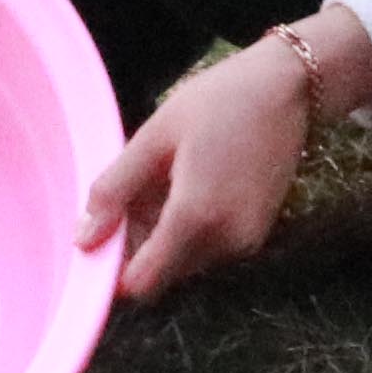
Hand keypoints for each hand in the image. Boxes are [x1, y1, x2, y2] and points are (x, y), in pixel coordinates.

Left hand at [81, 9, 371, 299]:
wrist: (288, 88)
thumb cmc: (217, 101)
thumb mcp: (154, 137)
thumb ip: (114, 191)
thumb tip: (83, 239)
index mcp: (195, 218)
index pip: (142, 284)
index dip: (114, 269)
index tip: (102, 235)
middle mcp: (225, 242)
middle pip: (162, 273)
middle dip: (139, 244)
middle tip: (136, 190)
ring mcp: (246, 241)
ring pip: (185, 261)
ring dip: (164, 235)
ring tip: (165, 179)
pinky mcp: (257, 234)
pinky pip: (209, 248)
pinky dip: (191, 229)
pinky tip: (190, 183)